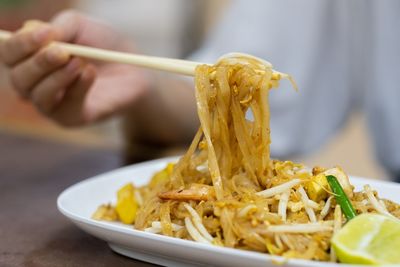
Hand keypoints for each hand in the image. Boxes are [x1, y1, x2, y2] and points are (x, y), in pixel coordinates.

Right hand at [0, 10, 150, 125]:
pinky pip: (67, 107)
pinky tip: (90, 73)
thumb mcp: (81, 26)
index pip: (10, 54)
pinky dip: (77, 88)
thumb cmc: (102, 45)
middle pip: (19, 79)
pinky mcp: (73, 118)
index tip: (45, 33)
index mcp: (31, 59)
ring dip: (58, 78)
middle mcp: (36, 85)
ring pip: (39, 96)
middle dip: (38, 63)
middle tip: (62, 52)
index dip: (21, 44)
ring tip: (80, 62)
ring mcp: (53, 104)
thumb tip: (39, 32)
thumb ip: (60, 27)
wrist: (134, 67)